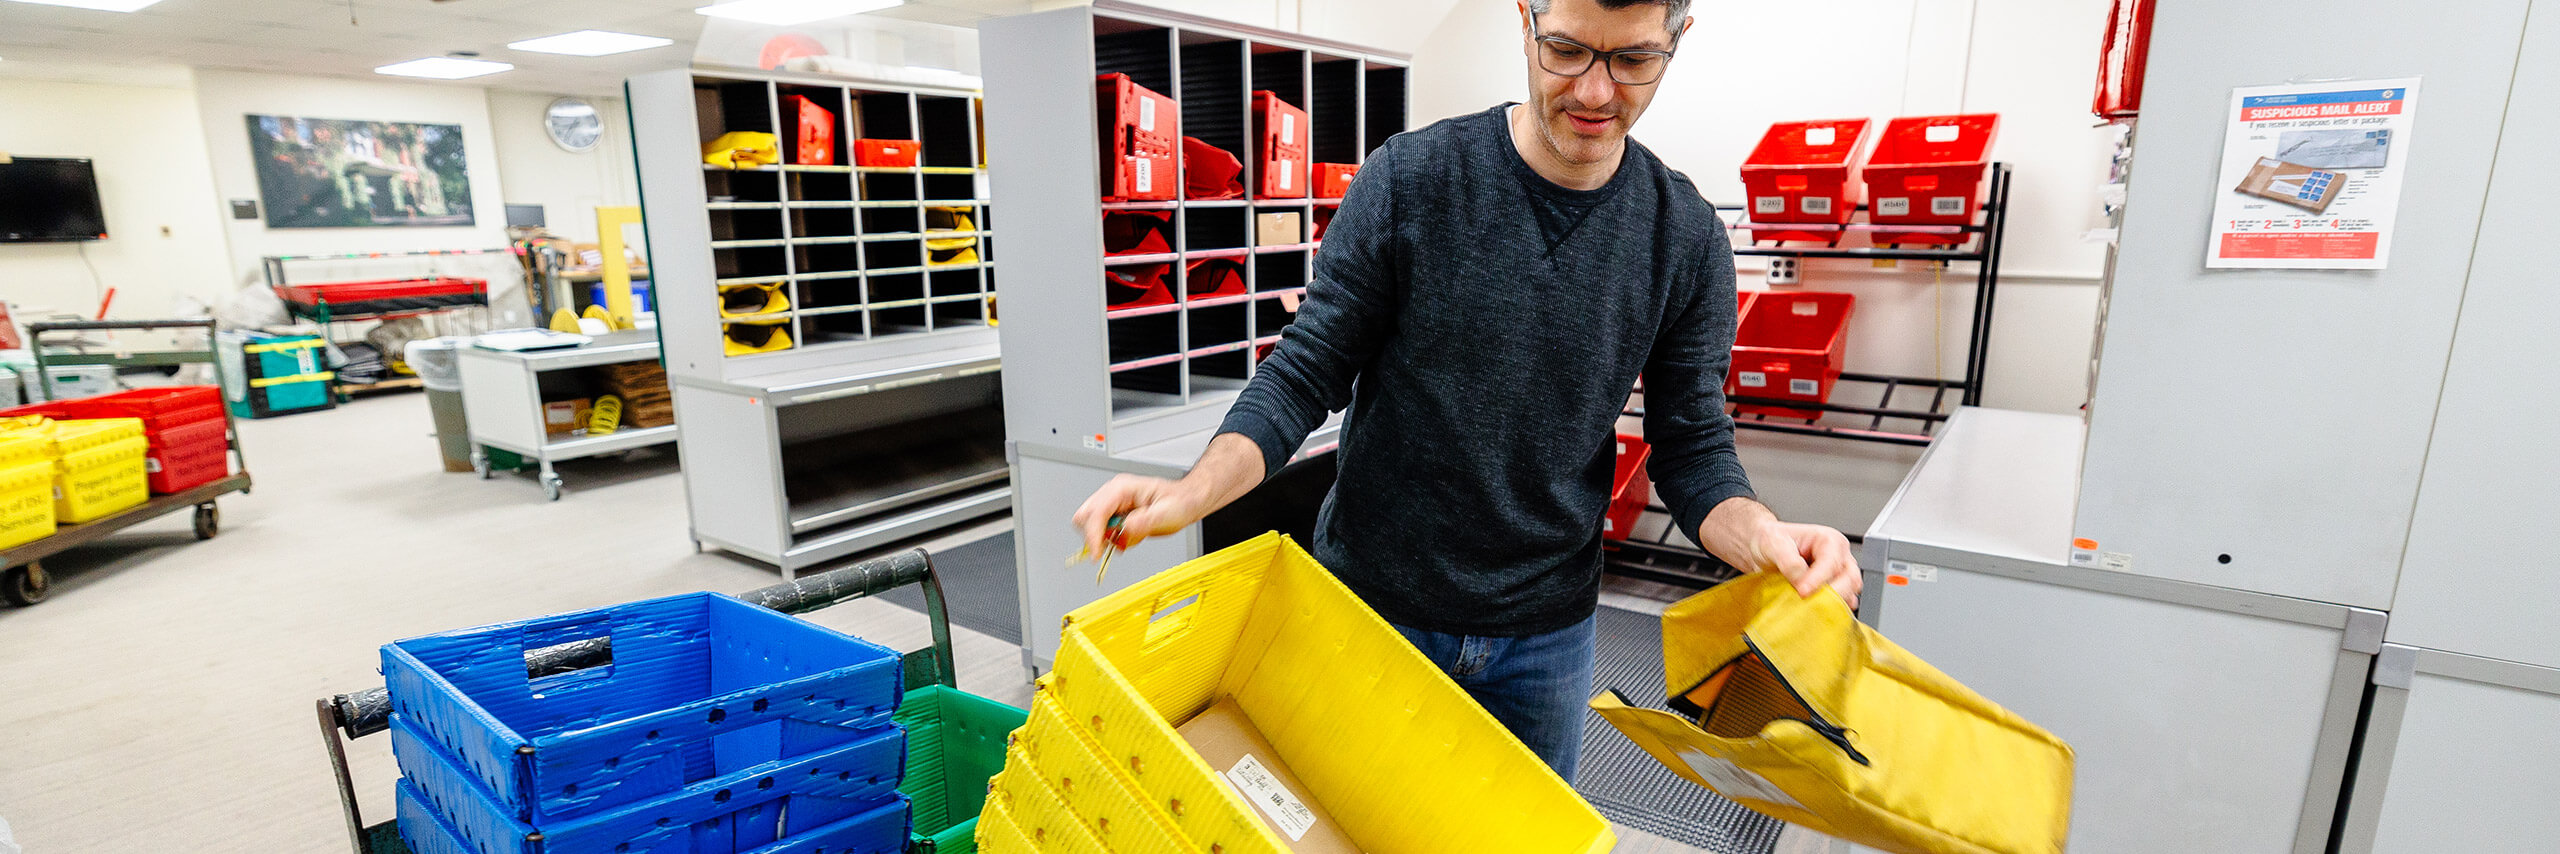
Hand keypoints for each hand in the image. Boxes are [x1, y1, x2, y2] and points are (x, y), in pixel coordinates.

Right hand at [1070, 474, 1213, 560]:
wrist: (1186, 502)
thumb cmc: (1179, 502)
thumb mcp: (1167, 514)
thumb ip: (1145, 521)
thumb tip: (1125, 529)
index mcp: (1123, 488)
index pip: (1097, 511)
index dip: (1093, 535)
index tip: (1097, 554)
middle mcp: (1113, 493)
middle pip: (1085, 515)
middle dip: (1094, 536)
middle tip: (1108, 549)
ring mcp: (1112, 502)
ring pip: (1088, 523)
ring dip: (1103, 538)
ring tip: (1126, 541)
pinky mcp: (1114, 513)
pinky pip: (1100, 529)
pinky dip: (1109, 539)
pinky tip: (1128, 539)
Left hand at [1701, 498, 1862, 606]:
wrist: (1760, 549)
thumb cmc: (1770, 541)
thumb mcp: (1773, 544)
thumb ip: (1788, 561)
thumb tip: (1801, 578)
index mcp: (1829, 540)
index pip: (1832, 563)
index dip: (1818, 580)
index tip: (1802, 592)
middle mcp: (1838, 557)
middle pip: (1849, 579)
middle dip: (1831, 593)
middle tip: (1808, 602)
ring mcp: (1838, 575)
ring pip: (1850, 593)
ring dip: (1833, 603)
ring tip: (1811, 607)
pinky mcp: (1833, 591)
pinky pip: (1842, 604)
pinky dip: (1833, 611)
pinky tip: (1817, 613)